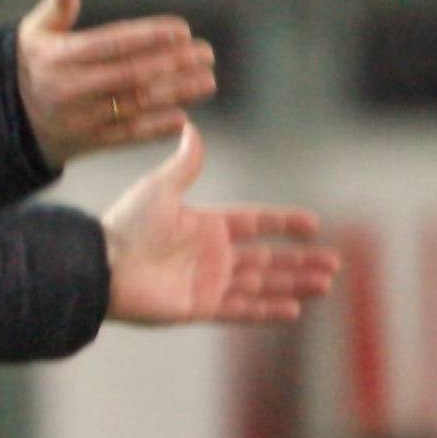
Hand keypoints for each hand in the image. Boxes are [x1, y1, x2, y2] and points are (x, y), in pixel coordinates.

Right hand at [15, 0, 215, 165]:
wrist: (10, 119)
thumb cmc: (34, 63)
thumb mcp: (35, 31)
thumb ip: (57, 3)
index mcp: (60, 58)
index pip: (112, 43)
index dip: (149, 37)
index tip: (182, 30)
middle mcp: (71, 90)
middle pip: (131, 75)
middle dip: (173, 64)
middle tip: (207, 54)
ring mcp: (81, 119)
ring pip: (135, 105)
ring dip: (176, 94)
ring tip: (207, 81)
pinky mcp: (90, 142)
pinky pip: (127, 136)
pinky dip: (156, 129)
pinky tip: (183, 118)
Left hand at [102, 124, 339, 325]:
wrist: (102, 265)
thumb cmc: (127, 225)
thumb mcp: (160, 188)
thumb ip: (186, 163)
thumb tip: (193, 126)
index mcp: (207, 225)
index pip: (257, 223)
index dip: (284, 223)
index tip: (313, 224)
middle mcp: (212, 255)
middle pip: (268, 259)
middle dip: (301, 262)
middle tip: (334, 264)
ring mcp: (208, 283)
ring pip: (262, 284)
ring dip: (294, 284)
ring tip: (325, 284)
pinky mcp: (199, 308)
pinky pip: (241, 309)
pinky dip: (267, 310)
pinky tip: (294, 309)